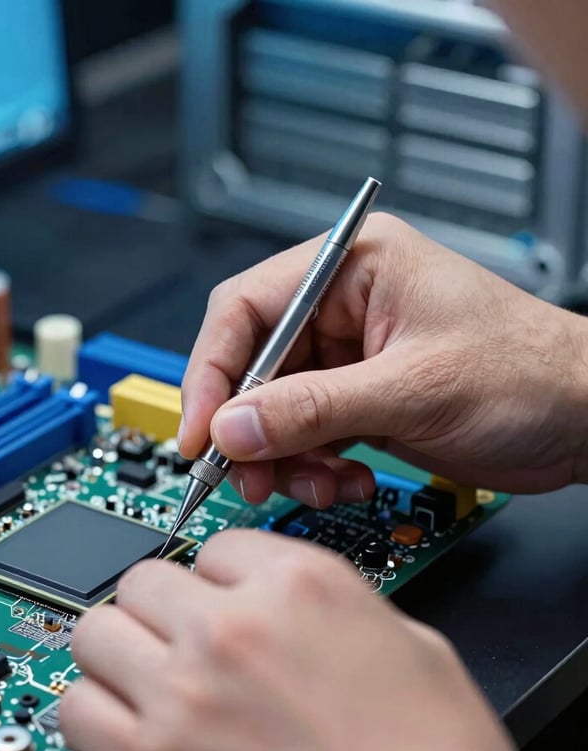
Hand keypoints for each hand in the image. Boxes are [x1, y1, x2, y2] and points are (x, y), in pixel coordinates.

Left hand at [61, 530, 526, 750]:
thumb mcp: (406, 641)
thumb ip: (329, 601)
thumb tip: (280, 601)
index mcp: (298, 584)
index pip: (214, 546)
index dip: (221, 578)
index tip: (224, 601)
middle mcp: (232, 627)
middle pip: (142, 578)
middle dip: (163, 607)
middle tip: (183, 639)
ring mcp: (184, 697)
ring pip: (95, 632)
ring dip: (121, 651)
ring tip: (151, 679)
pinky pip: (76, 710)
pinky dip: (95, 712)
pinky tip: (132, 726)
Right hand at [178, 212, 587, 502]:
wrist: (586, 420)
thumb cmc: (528, 373)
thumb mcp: (413, 389)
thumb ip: (315, 408)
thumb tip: (232, 426)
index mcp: (352, 266)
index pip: (247, 308)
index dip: (213, 370)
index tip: (200, 429)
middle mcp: (342, 304)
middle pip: (254, 363)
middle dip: (248, 426)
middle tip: (247, 474)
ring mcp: (348, 354)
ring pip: (274, 407)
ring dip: (282, 455)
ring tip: (315, 484)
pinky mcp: (358, 396)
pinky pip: (305, 433)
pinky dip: (312, 466)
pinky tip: (346, 481)